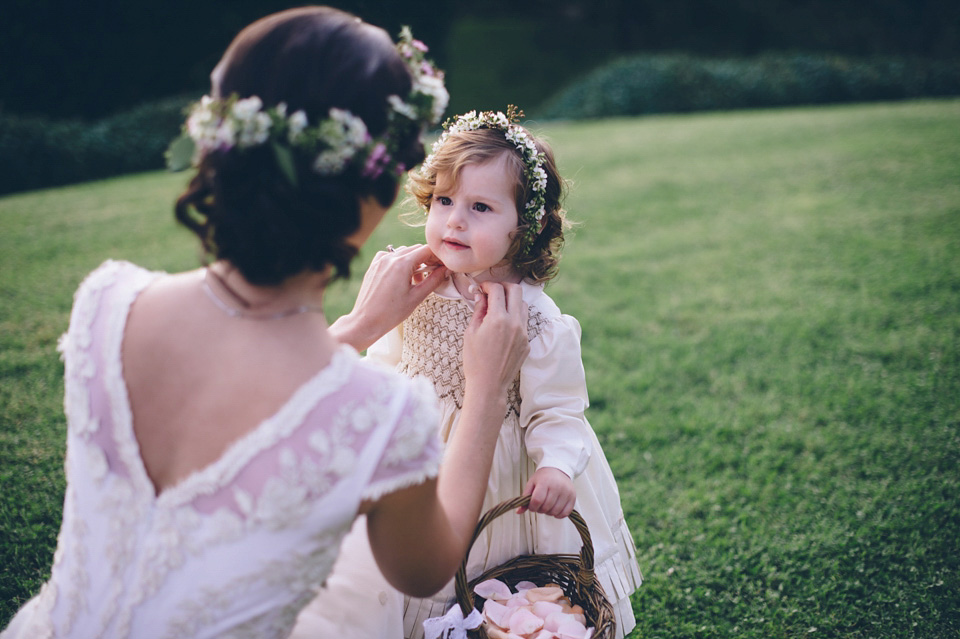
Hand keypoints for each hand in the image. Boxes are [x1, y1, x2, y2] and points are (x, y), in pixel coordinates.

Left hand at [331, 244, 447, 350]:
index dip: (438, 257)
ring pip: (403, 252)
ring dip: (413, 261)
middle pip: (415, 249)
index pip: (426, 250)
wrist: (366, 322)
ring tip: (416, 279)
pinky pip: (390, 256)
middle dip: (427, 259)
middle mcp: (389, 258)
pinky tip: (401, 276)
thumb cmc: (390, 313)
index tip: (443, 266)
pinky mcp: (373, 266)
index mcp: (402, 264)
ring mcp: (379, 261)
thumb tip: (446, 270)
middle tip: (433, 273)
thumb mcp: (417, 297)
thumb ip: (434, 280)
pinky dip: (398, 262)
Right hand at [462, 281, 528, 398]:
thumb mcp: (471, 333)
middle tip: (492, 292)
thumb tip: (480, 295)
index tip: (482, 289)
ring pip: (523, 305)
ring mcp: (523, 333)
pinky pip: (524, 321)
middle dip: (503, 287)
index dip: (488, 285)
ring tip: (498, 309)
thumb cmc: (475, 361)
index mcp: (498, 319)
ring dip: (511, 301)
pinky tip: (503, 325)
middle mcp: (514, 323)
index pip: (497, 290)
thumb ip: (478, 310)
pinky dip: (515, 317)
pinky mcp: (527, 342)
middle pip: (516, 290)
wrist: (488, 385)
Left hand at [519, 467, 575, 518]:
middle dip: (540, 509)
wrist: (558, 469)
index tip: (532, 505)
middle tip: (539, 505)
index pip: (537, 500)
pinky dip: (558, 514)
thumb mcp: (532, 483)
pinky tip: (554, 509)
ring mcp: (566, 492)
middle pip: (546, 507)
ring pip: (555, 511)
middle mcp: (557, 487)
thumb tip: (518, 512)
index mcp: (545, 482)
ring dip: (548, 512)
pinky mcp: (572, 497)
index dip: (532, 507)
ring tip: (547, 505)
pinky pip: (565, 513)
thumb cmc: (543, 477)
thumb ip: (525, 498)